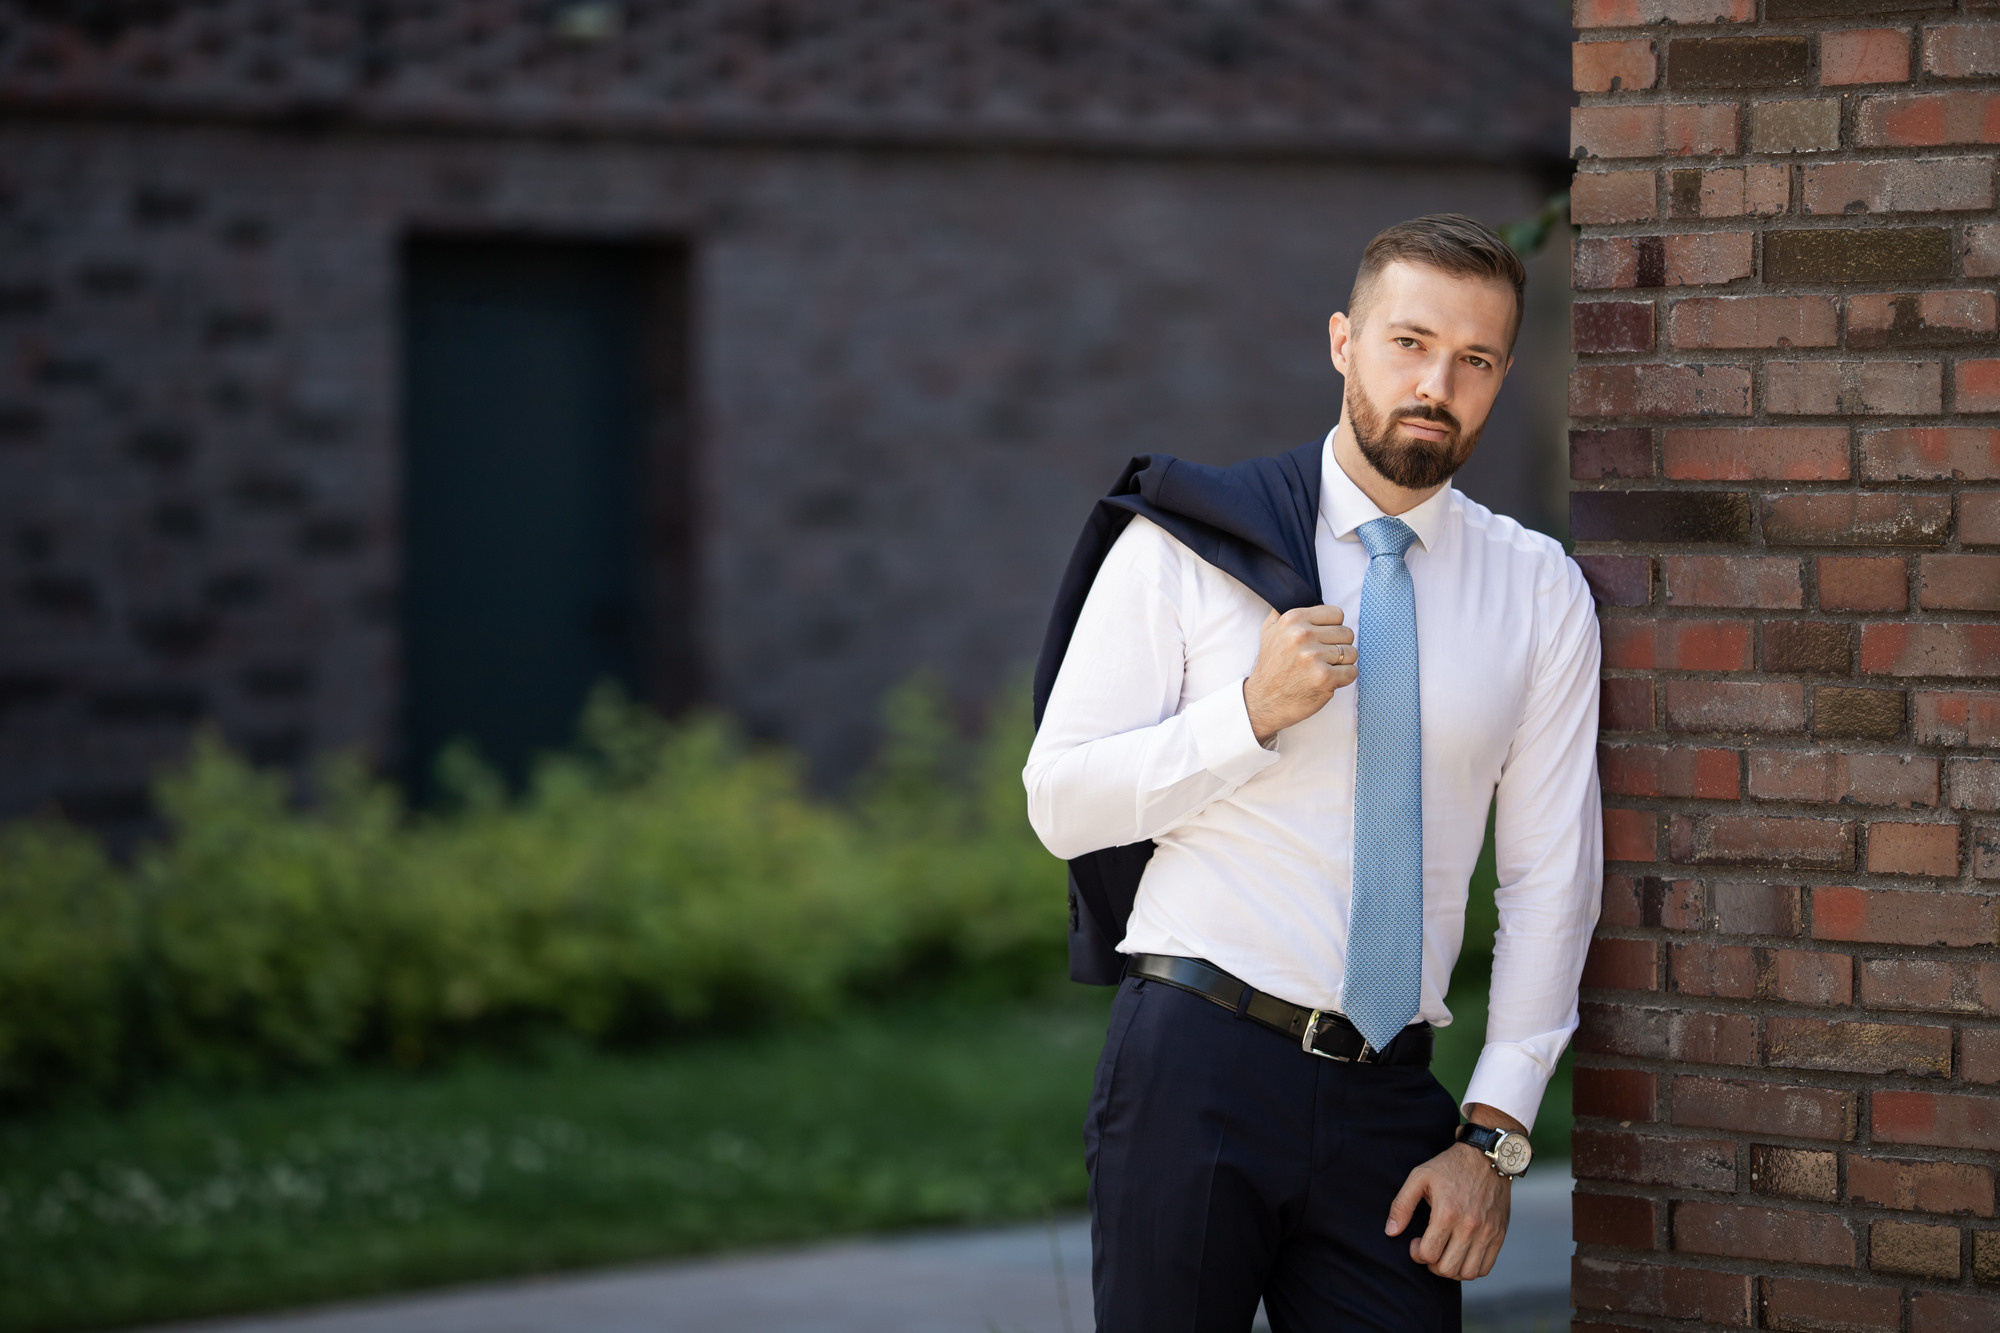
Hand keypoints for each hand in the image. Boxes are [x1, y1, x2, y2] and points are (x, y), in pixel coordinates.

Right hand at [1243, 606, 1356, 744]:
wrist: (1263, 701)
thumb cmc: (1271, 666)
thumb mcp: (1269, 631)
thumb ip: (1284, 611)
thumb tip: (1295, 593)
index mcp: (1293, 619)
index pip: (1337, 613)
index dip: (1333, 628)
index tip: (1322, 640)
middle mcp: (1303, 635)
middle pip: (1347, 633)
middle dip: (1339, 646)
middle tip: (1324, 658)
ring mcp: (1314, 657)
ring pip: (1352, 653)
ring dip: (1343, 664)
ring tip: (1325, 669)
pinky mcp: (1324, 678)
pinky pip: (1352, 672)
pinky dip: (1344, 678)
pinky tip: (1328, 681)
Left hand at [1385, 1109, 1519, 1280]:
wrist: (1486, 1157)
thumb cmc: (1449, 1166)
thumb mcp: (1419, 1177)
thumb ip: (1402, 1205)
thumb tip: (1391, 1231)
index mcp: (1447, 1212)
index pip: (1429, 1254)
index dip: (1416, 1254)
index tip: (1416, 1242)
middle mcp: (1470, 1226)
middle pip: (1448, 1269)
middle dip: (1432, 1265)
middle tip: (1429, 1250)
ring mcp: (1487, 1232)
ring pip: (1467, 1273)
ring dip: (1452, 1270)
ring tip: (1445, 1253)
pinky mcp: (1499, 1234)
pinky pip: (1485, 1267)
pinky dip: (1471, 1268)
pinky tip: (1461, 1253)